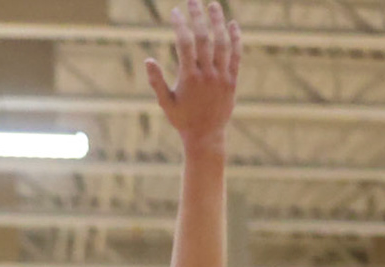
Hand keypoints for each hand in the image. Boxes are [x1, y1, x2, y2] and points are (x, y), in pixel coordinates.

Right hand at [145, 0, 240, 150]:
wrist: (206, 135)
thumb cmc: (182, 119)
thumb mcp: (165, 102)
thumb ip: (156, 81)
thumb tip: (147, 60)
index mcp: (189, 78)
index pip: (184, 43)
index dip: (180, 25)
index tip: (175, 11)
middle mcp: (207, 74)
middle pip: (204, 38)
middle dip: (198, 16)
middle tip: (192, 0)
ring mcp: (222, 76)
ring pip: (222, 43)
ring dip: (218, 21)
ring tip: (213, 5)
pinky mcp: (232, 80)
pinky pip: (236, 55)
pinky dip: (235, 38)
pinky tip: (232, 24)